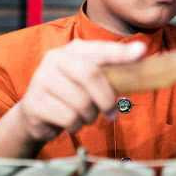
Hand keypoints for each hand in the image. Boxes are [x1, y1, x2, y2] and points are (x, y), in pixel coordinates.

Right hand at [16, 39, 145, 141]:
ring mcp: (41, 79)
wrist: (36, 114)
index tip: (141, 52)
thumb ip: (113, 74)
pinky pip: (67, 118)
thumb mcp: (91, 82)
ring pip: (80, 102)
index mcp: (73, 50)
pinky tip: (70, 123)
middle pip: (90, 75)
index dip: (120, 52)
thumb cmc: (71, 96)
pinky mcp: (34, 103)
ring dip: (89, 116)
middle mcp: (55, 59)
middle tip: (111, 113)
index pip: (100, 50)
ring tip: (84, 116)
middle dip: (106, 98)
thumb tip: (142, 62)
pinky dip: (75, 125)